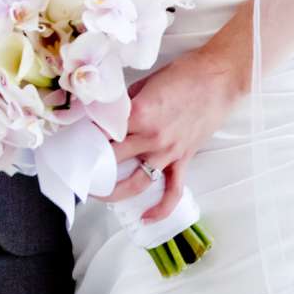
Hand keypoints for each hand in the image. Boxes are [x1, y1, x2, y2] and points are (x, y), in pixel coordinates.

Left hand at [95, 45, 246, 223]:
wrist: (219, 78)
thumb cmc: (183, 74)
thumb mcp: (144, 83)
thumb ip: (126, 104)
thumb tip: (108, 116)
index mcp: (137, 115)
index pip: (102, 132)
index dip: (85, 136)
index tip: (74, 139)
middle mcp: (150, 137)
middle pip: (111, 158)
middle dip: (92, 163)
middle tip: (78, 165)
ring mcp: (167, 152)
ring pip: (136, 182)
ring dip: (114, 192)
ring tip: (97, 194)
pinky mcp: (183, 159)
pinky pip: (172, 191)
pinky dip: (161, 209)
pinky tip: (146, 218)